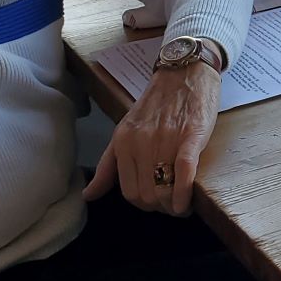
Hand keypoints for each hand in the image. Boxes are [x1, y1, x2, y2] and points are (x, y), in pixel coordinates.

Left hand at [84, 57, 220, 214]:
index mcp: (124, 143)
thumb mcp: (125, 131)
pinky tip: (186, 202)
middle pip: (147, 196)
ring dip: (174, 206)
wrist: (185, 72)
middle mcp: (141, 143)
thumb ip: (108, 165)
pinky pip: (184, 173)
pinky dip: (184, 194)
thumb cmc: (158, 103)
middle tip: (173, 204)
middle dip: (161, 208)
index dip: (146, 205)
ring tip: (183, 202)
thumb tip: (89, 196)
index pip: (129, 193)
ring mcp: (166, 140)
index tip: (158, 203)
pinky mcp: (191, 136)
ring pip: (164, 190)